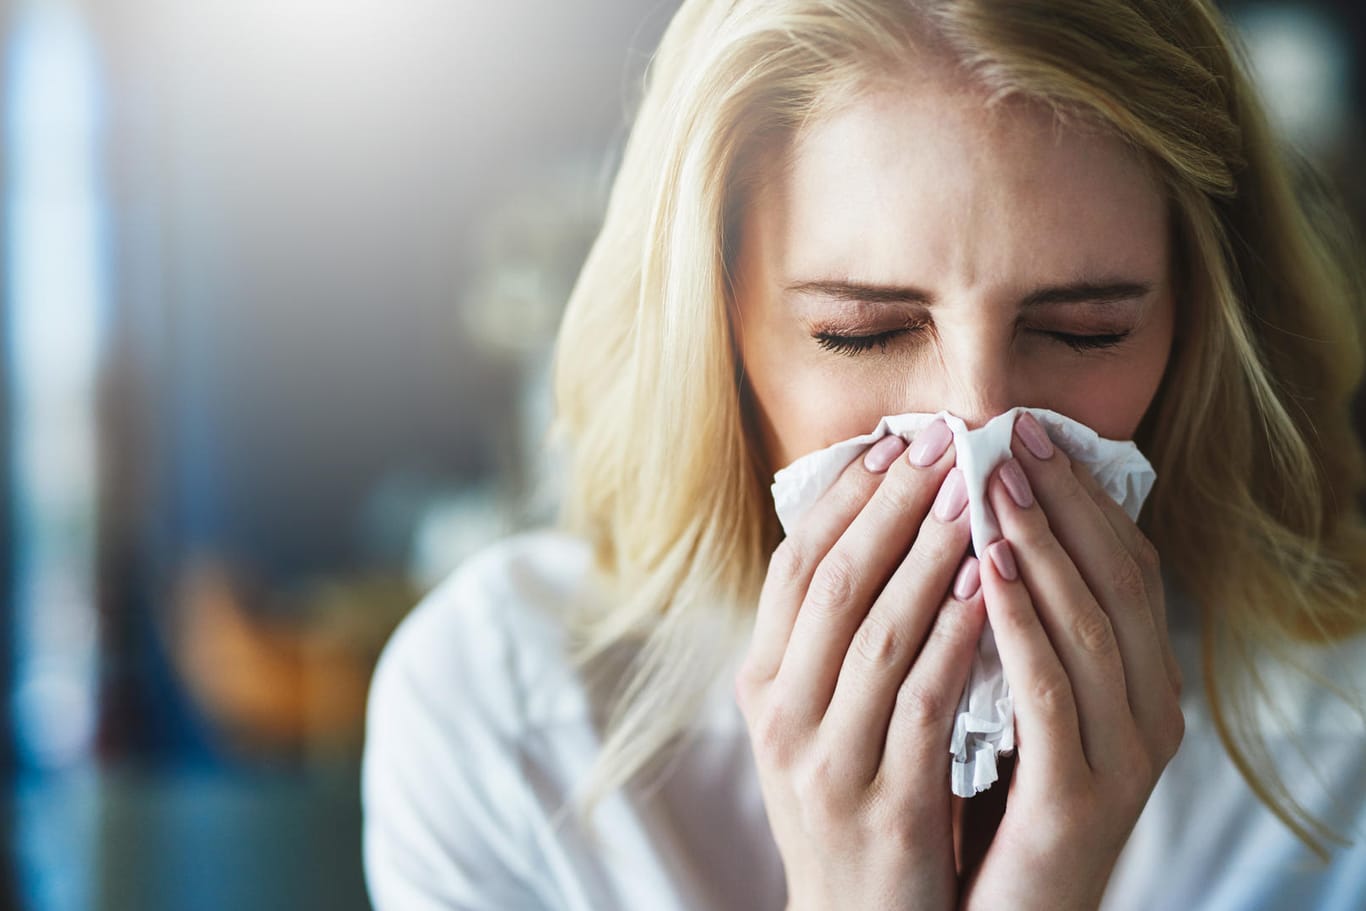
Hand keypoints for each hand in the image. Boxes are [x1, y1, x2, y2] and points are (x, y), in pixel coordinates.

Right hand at [736, 420, 984, 910]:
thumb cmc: (849, 801)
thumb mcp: (814, 720)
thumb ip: (827, 640)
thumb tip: (871, 529)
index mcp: (762, 687)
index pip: (794, 569)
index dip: (842, 499)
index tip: (892, 443)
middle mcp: (781, 718)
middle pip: (835, 584)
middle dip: (891, 506)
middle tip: (943, 445)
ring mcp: (827, 763)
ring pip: (879, 633)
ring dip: (930, 555)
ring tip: (974, 496)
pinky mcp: (885, 806)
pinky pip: (925, 703)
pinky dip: (955, 637)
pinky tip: (987, 588)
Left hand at [960, 412, 1183, 909]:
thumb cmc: (998, 800)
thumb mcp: (1018, 703)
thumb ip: (1018, 627)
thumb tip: (977, 526)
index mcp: (1140, 683)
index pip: (1125, 565)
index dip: (1080, 495)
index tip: (1027, 433)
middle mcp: (1149, 712)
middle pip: (1118, 580)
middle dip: (1064, 501)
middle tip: (1012, 434)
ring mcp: (1123, 757)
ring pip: (1091, 625)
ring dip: (1041, 545)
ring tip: (993, 481)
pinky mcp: (1080, 798)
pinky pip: (1051, 692)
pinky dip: (1020, 623)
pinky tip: (982, 569)